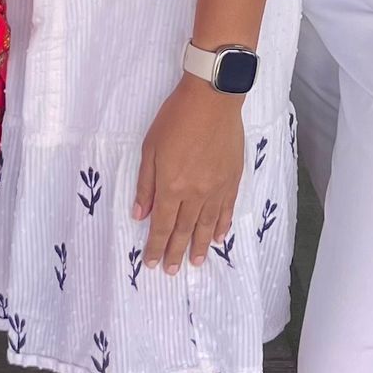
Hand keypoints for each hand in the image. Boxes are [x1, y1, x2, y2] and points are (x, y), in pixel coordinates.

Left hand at [136, 74, 247, 272]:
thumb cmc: (176, 119)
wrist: (213, 100)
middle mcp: (195, 194)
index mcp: (171, 187)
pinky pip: (226, 211)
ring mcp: (217, 189)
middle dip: (175, 252)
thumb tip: (139, 214)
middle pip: (183, 230)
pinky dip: (221, 226)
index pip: (161, 225)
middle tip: (172, 272)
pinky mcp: (232, 180)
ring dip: (199, 246)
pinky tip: (217, 238)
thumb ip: (146, 184)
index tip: (152, 264)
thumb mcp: (150, 148)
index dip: (156, 246)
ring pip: (206, 225)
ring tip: (195, 263)